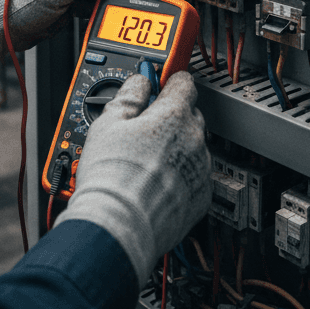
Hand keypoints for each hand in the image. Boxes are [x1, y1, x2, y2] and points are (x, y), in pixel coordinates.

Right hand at [56, 72, 210, 281]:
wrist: (117, 226)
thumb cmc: (110, 177)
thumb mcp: (108, 122)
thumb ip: (130, 94)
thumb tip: (139, 81)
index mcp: (174, 114)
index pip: (183, 82)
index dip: (167, 82)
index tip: (158, 87)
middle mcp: (194, 139)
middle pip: (189, 115)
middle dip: (169, 118)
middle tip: (142, 131)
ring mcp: (201, 169)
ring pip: (192, 147)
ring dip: (175, 149)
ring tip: (145, 163)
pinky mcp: (201, 197)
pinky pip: (194, 176)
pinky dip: (180, 177)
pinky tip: (155, 183)